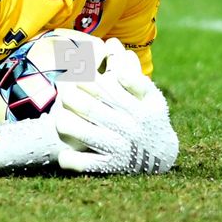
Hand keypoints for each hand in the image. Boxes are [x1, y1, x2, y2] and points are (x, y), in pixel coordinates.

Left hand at [52, 54, 177, 174]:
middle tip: (62, 92)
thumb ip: (136, 78)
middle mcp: (127, 128)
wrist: (162, 159)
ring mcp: (118, 149)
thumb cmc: (150, 120)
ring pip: (82, 133)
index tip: (71, 74)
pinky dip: (70, 159)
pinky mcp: (109, 167)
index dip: (82, 78)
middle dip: (69, 96)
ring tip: (60, 118)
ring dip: (64, 123)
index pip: (104, 87)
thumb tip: (117, 54)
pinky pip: (84, 164)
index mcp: (135, 108)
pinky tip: (64, 153)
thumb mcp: (152, 98)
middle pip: (89, 107)